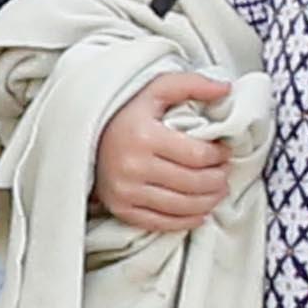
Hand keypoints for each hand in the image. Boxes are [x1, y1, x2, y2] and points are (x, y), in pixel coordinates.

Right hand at [85, 74, 240, 235]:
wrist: (83, 134)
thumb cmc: (124, 111)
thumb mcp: (155, 89)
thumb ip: (192, 84)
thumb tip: (225, 89)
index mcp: (144, 136)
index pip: (198, 155)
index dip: (220, 156)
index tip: (225, 151)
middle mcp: (134, 166)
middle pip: (194, 183)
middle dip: (218, 179)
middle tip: (225, 172)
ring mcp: (126, 191)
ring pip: (182, 206)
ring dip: (209, 201)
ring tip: (218, 191)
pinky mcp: (121, 209)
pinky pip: (162, 223)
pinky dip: (187, 221)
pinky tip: (200, 212)